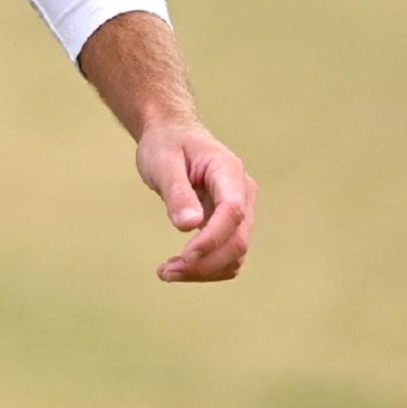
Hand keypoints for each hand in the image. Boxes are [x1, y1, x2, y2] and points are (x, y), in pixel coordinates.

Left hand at [135, 116, 256, 282]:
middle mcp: (243, 192)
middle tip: (165, 272)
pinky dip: (207, 268)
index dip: (212, 239)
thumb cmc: (167, 144)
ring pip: (235, 254)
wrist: (174, 135)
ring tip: (167, 271)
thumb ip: (177, 192)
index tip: (184, 256)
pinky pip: (228, 255)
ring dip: (205, 270)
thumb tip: (188, 226)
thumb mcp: (163, 162)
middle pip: (238, 240)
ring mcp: (241, 210)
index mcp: (228, 171)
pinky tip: (180, 266)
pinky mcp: (231, 224)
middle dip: (205, 263)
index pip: (232, 211)